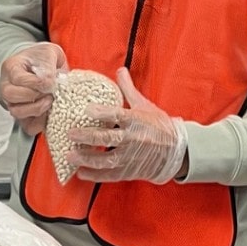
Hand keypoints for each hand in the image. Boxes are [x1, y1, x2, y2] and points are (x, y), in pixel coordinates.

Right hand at [0, 42, 66, 135]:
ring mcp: (13, 103)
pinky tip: (49, 112)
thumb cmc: (43, 59)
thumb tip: (49, 82)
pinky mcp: (24, 117)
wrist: (44, 66)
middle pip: (10, 95)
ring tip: (50, 100)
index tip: (50, 81)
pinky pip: (28, 126)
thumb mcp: (48, 53)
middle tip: (49, 92)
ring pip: (17, 112)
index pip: (17, 78)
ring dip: (37, 109)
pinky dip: (40, 123)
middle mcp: (7, 86)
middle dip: (33, 95)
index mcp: (11, 67)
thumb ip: (48, 65)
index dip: (36, 82)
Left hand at [70, 68, 188, 184]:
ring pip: (105, 160)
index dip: (102, 113)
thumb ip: (128, 89)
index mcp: (135, 120)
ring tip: (70, 156)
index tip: (87, 109)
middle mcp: (132, 139)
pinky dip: (95, 176)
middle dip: (86, 137)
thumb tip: (120, 70)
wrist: (176, 151)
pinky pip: (110, 175)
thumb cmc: (159, 126)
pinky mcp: (129, 171)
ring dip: (87, 158)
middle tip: (70, 133)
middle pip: (106, 138)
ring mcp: (130, 157)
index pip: (117, 115)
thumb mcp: (144, 105)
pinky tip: (81, 173)